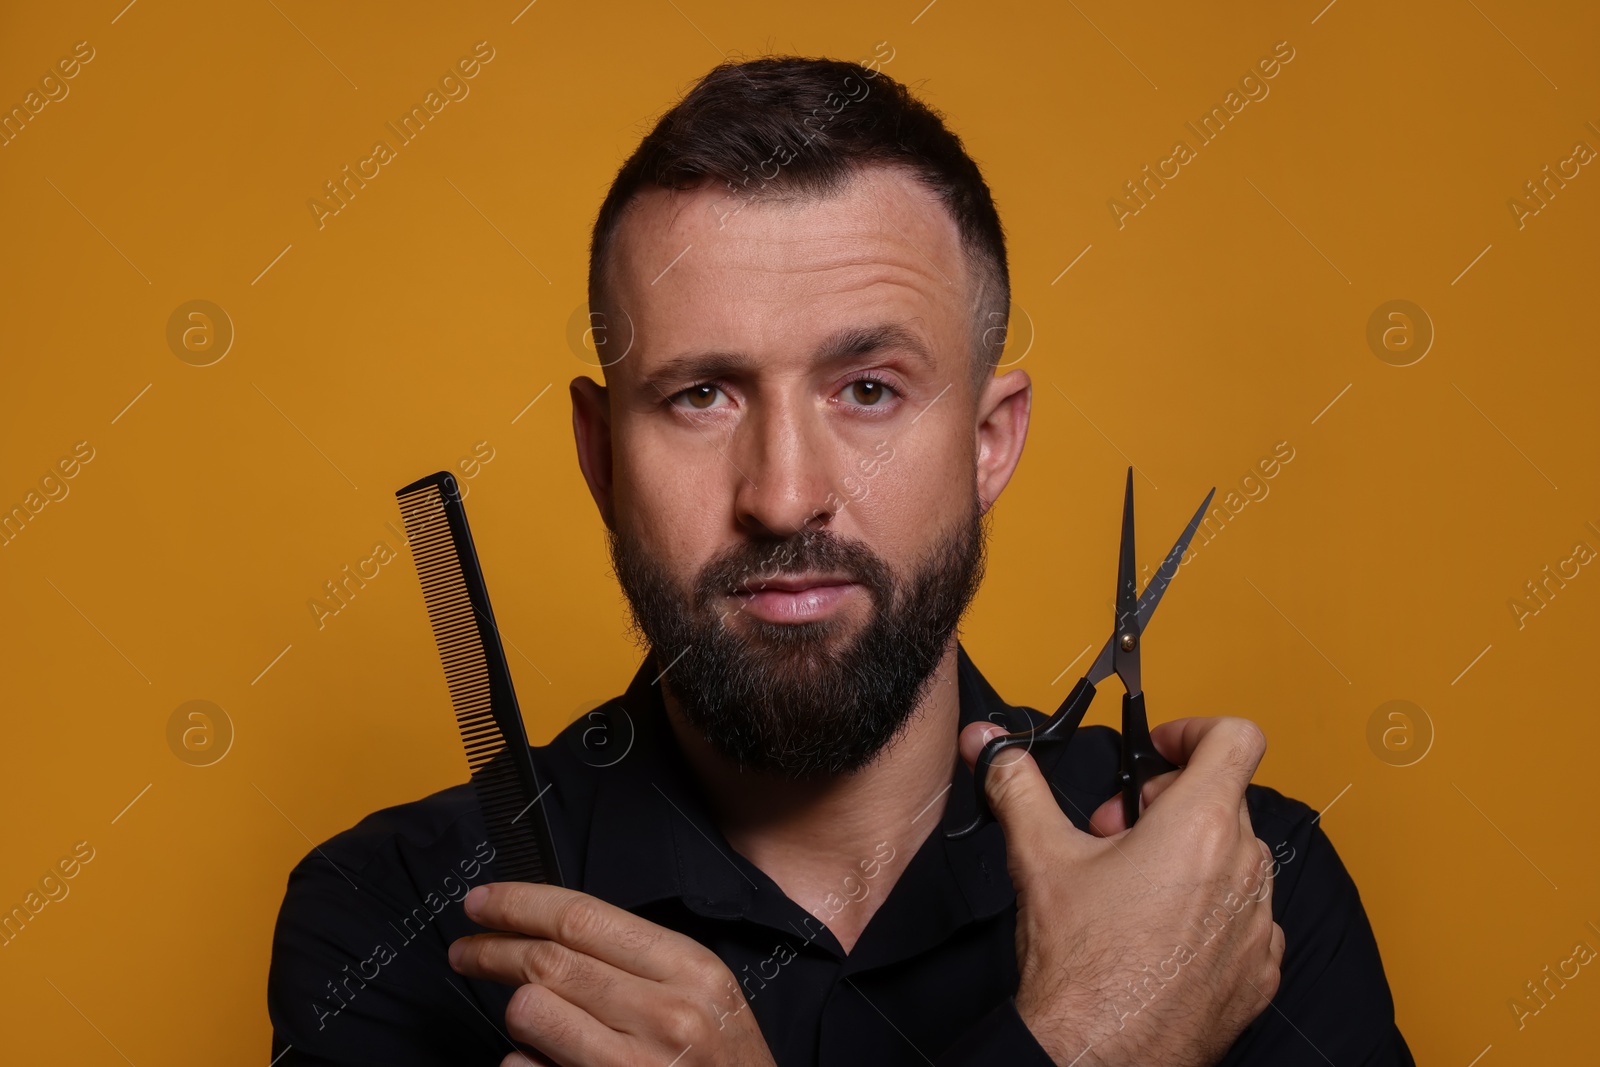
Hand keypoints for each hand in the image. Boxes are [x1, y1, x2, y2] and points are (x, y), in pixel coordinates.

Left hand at [449, 882, 777, 1066]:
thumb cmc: (723, 1063)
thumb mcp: (704, 994)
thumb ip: (642, 962)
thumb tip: (554, 933)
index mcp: (691, 969)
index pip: (583, 916)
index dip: (519, 903)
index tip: (482, 902)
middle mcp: (666, 1014)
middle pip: (548, 959)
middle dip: (491, 949)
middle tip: (465, 950)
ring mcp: (635, 1066)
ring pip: (531, 1011)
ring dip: (515, 1012)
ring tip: (524, 1017)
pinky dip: (521, 1063)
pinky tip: (539, 1063)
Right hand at [957, 715, 1284, 1066]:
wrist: (1097, 1056)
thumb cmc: (1079, 966)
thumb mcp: (1038, 856)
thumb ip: (1016, 784)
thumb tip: (991, 743)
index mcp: (1199, 827)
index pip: (1235, 738)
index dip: (1194, 731)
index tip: (1158, 751)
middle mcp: (1243, 870)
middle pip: (1223, 799)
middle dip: (1165, 803)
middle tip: (1115, 832)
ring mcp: (1258, 925)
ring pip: (1234, 858)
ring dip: (1189, 856)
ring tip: (1134, 887)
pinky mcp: (1260, 971)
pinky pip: (1245, 916)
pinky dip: (1209, 910)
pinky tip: (1160, 933)